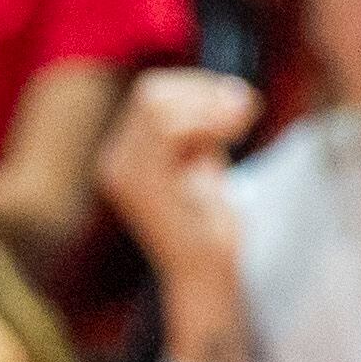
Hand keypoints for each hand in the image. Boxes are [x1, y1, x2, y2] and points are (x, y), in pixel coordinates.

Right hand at [95, 70, 259, 290]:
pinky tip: (233, 136)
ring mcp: (123, 174)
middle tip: (246, 109)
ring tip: (241, 123)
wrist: (204, 274)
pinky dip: (207, 123)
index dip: (198, 87)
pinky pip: (168, 131)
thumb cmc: (208, 223)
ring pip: (158, 106)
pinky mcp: (141, 187)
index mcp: (126, 151)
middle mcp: (114, 160)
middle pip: (153, 92)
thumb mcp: (202, 163)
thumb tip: (227, 91)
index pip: (153, 92)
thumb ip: (201, 128)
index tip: (238, 101)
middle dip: (204, 92)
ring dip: (209, 107)